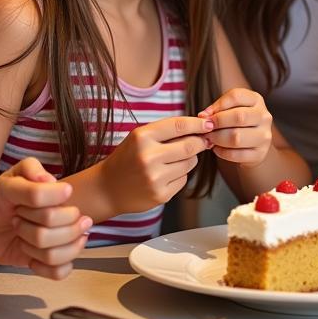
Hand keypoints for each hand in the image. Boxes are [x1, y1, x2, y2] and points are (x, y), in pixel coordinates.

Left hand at [0, 158, 90, 278]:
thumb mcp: (8, 182)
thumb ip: (30, 173)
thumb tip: (57, 184)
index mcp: (61, 195)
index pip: (65, 212)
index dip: (38, 213)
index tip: (19, 205)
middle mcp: (66, 217)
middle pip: (66, 234)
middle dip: (33, 230)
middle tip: (17, 220)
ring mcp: (60, 239)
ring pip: (62, 254)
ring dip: (35, 248)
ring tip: (21, 236)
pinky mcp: (51, 260)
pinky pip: (61, 271)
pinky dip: (43, 268)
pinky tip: (30, 259)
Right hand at [99, 116, 213, 213]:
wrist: (107, 188)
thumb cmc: (127, 158)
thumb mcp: (140, 137)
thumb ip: (167, 131)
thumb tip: (201, 128)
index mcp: (142, 137)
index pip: (178, 125)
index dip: (198, 123)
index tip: (209, 123)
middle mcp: (148, 157)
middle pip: (189, 146)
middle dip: (200, 142)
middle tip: (203, 140)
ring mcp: (155, 178)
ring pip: (189, 163)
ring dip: (189, 159)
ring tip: (173, 159)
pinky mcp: (161, 195)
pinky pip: (183, 179)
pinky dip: (180, 174)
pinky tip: (165, 174)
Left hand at [200, 89, 271, 167]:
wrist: (252, 144)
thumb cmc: (236, 122)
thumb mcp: (230, 109)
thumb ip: (217, 109)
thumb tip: (203, 116)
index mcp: (256, 100)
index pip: (236, 96)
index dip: (217, 105)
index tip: (205, 114)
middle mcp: (264, 116)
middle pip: (239, 117)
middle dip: (218, 122)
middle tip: (206, 127)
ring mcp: (264, 136)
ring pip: (237, 137)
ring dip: (218, 138)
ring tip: (209, 138)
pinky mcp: (260, 154)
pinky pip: (237, 154)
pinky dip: (222, 152)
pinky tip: (217, 149)